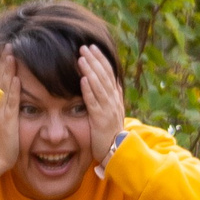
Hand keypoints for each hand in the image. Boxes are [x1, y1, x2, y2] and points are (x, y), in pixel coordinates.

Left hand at [78, 46, 126, 161]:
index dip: (101, 59)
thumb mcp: (111, 112)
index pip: (109, 73)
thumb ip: (108, 98)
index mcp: (115, 97)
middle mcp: (113, 101)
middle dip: (94, 60)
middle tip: (84, 47)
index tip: (93, 48)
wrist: (117, 152)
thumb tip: (105, 83)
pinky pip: (94, 103)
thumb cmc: (111, 133)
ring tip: (82, 58)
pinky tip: (83, 80)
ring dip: (90, 71)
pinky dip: (89, 90)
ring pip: (99, 86)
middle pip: (104, 76)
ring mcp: (108, 110)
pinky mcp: (100, 120)